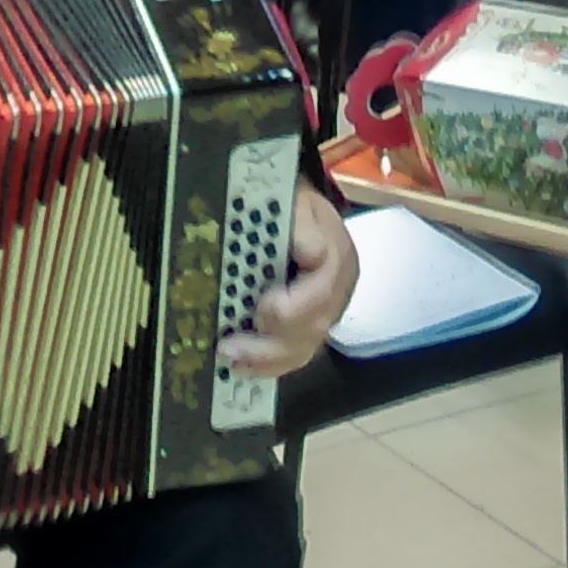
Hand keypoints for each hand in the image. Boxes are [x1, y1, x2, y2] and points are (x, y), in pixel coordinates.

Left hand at [220, 189, 356, 376]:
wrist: (296, 206)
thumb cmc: (290, 201)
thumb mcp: (296, 199)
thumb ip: (302, 223)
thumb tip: (310, 252)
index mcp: (338, 258)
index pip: (322, 293)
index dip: (292, 308)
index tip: (261, 309)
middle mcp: (337, 291)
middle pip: (312, 328)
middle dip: (271, 342)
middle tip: (230, 346)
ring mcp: (324, 311)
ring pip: (304, 347)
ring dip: (266, 359)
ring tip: (231, 359)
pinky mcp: (309, 324)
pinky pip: (295, 353)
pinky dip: (269, 364)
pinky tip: (243, 368)